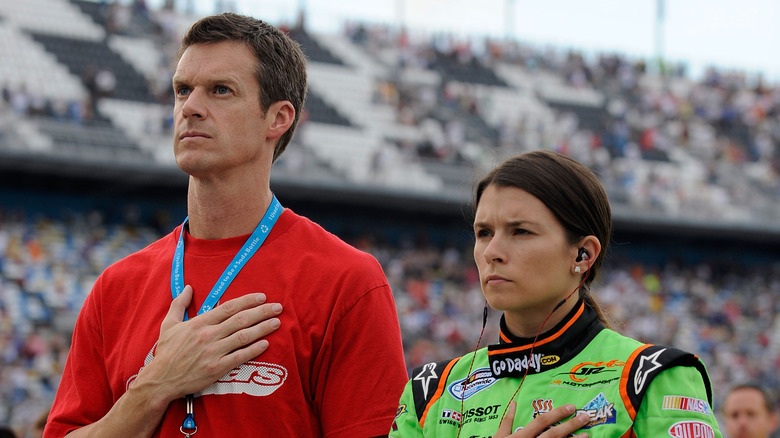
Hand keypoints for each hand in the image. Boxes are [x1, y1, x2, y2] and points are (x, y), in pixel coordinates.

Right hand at [136, 285, 282, 401]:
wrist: (161, 380)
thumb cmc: (166, 352)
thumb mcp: (169, 324)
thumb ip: (179, 304)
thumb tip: (189, 288)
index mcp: (199, 323)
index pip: (228, 307)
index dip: (247, 301)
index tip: (262, 297)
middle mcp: (208, 335)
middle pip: (241, 319)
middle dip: (262, 312)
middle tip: (278, 307)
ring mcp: (213, 352)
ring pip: (243, 336)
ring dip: (262, 328)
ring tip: (277, 322)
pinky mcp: (217, 368)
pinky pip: (240, 357)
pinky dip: (254, 350)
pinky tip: (266, 344)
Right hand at [494, 401, 589, 437]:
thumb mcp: (499, 437)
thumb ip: (507, 421)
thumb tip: (513, 404)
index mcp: (521, 436)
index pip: (542, 421)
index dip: (557, 413)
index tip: (571, 407)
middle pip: (554, 433)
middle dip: (570, 425)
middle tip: (585, 417)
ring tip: (586, 434)